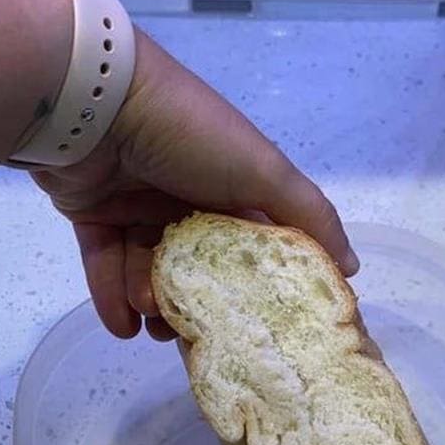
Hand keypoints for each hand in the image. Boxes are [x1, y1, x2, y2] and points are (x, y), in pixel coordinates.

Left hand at [33, 29, 357, 339]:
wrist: (98, 105)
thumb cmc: (190, 135)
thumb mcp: (264, 170)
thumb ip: (309, 217)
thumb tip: (351, 270)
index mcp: (232, 181)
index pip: (255, 243)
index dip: (259, 284)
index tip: (264, 327)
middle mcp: (188, 193)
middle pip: (200, 264)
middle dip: (201, 304)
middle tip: (200, 339)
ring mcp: (138, 203)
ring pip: (152, 268)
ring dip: (154, 301)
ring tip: (154, 322)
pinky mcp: (94, 214)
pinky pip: (106, 263)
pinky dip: (112, 296)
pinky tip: (124, 326)